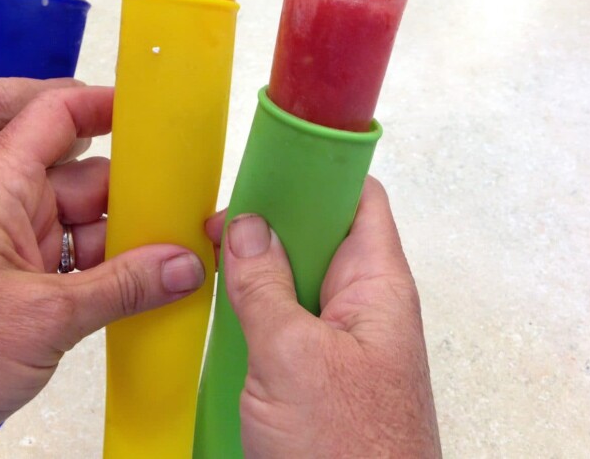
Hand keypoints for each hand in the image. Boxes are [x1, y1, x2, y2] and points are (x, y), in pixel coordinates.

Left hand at [0, 86, 205, 456]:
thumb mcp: (44, 317)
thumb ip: (123, 286)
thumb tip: (184, 265)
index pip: (54, 119)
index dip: (105, 107)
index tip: (154, 114)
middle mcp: (5, 211)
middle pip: (87, 180)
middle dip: (139, 196)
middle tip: (192, 211)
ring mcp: (14, 251)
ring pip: (88, 227)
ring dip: (131, 244)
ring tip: (184, 259)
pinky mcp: (20, 289)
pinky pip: (79, 266)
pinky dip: (112, 276)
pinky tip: (151, 290)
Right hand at [207, 177, 440, 457]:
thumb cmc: (352, 456)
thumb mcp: (293, 359)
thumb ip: (265, 287)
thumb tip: (248, 226)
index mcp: (377, 286)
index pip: (358, 199)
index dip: (318, 172)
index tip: (268, 160)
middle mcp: (363, 307)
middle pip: (319, 235)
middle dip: (272, 223)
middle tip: (222, 221)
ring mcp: (339, 342)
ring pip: (296, 281)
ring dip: (256, 272)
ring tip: (211, 262)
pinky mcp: (315, 374)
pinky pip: (283, 324)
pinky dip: (252, 313)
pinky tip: (220, 313)